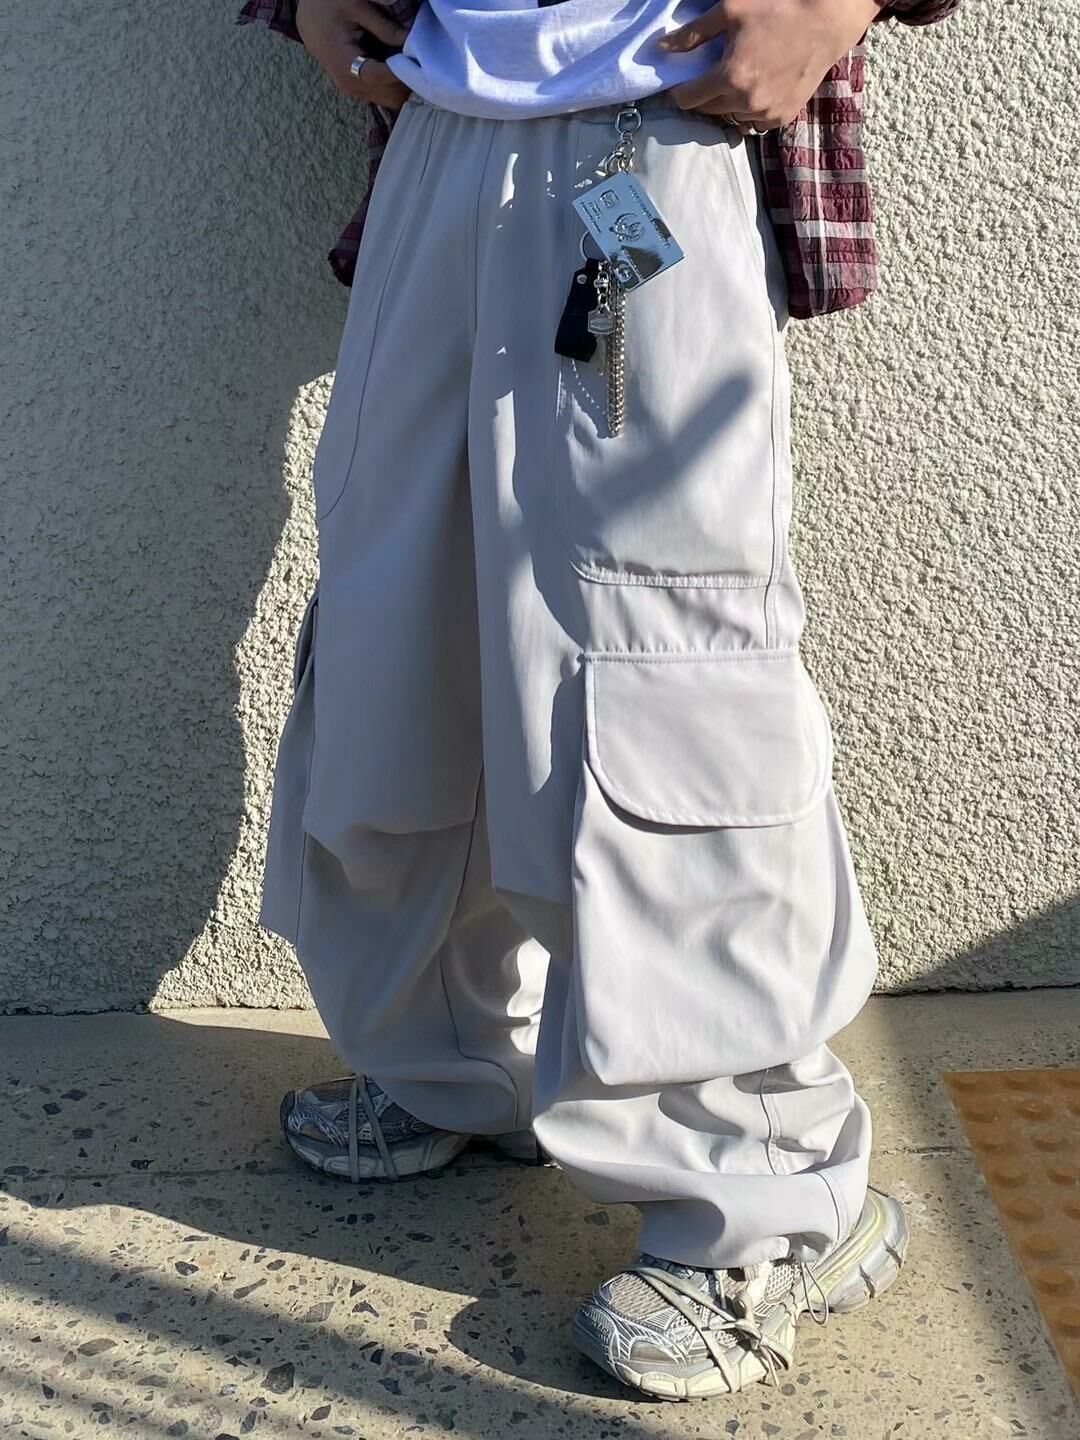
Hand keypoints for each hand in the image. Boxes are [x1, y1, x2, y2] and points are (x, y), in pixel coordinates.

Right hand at [297, 0, 412, 108]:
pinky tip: (400, 62)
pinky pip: (384, 93)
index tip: (422, 59)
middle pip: (392, 96)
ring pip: (391, 99)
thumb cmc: (328, 5)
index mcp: (346, 66)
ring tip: (411, 59)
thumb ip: (384, 26)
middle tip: (420, 58)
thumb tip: (411, 40)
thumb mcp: (356, 6)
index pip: (384, 79)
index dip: (405, 71)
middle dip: (408, 79)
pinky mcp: (359, 89)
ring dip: (404, 82)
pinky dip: (396, 82)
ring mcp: (354, 90)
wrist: (307, 15)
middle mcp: (350, 86)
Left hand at [662, 0, 881, 130]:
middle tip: (708, 77)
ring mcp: (765, 114)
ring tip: (735, 81)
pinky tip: (754, 90)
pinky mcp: (781, 118)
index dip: (678, 92)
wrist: (825, 22)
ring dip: (726, 104)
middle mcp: (745, 102)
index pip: (688, 99)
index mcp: (729, 77)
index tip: (679, 85)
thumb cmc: (777, 9)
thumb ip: (693, 34)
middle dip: (702, 96)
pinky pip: (754, 122)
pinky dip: (749, 111)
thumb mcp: (729, 11)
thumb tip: (661, 49)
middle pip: (707, 110)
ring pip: (730, 117)